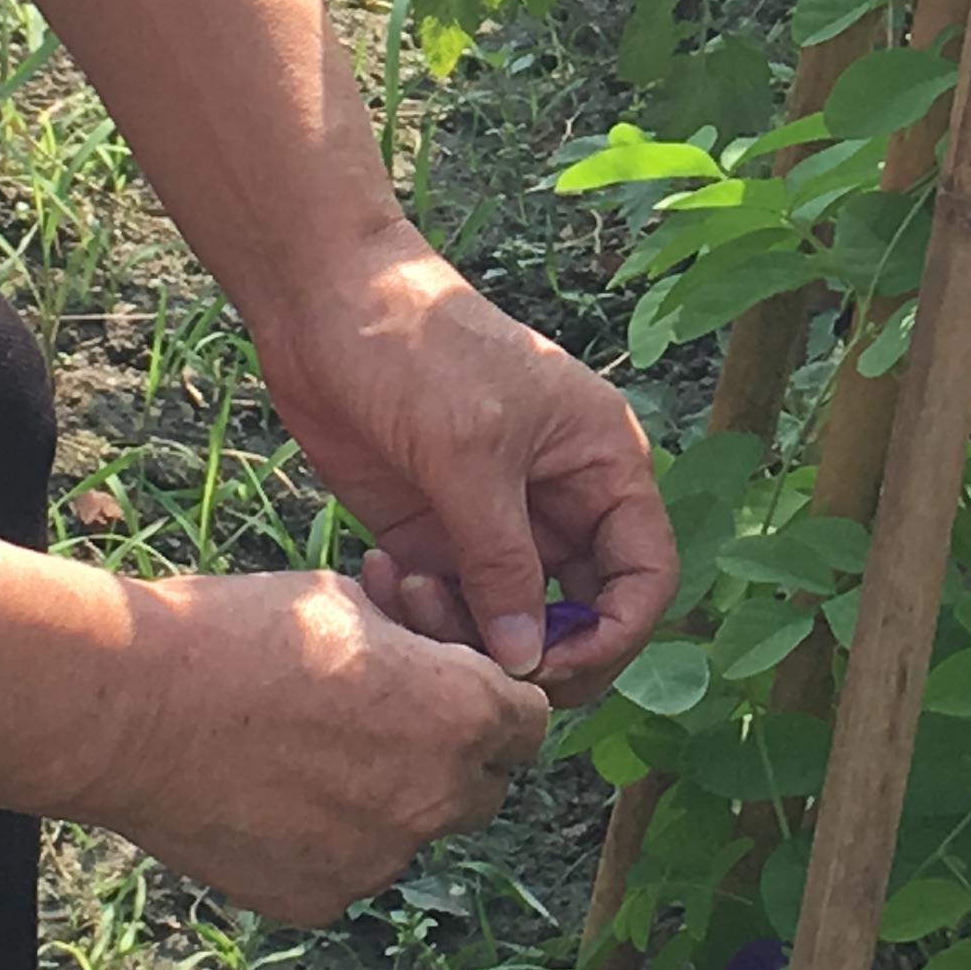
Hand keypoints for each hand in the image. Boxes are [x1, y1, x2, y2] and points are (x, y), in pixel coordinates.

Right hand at [95, 570, 551, 923]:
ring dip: (388, 801)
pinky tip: (272, 797)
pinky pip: (349, 870)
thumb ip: (414, 645)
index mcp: (462, 714)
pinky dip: (328, 842)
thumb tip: (428, 654)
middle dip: (452, 756)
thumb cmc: (240, 633)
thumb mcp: (349, 602)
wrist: (131, 710)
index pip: (529, 723)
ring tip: (310, 754)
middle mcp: (436, 797)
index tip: (455, 688)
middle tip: (385, 720)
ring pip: (413, 833)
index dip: (497, 701)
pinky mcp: (319, 900)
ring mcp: (378, 858)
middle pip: (483, 789)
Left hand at [252, 256, 672, 705]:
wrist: (325, 304)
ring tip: (411, 591)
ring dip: (468, 632)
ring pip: (513, 620)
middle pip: (585, 611)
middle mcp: (562, 499)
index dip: (616, 631)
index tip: (554, 665)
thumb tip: (529, 661)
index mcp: (603, 463)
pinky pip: (452, 605)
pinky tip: (382, 573)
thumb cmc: (420, 350)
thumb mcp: (470, 454)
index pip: (645, 573)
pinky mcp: (436, 535)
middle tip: (480, 663)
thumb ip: (504, 562)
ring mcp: (497, 522)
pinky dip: (423, 612)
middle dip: (539, 649)